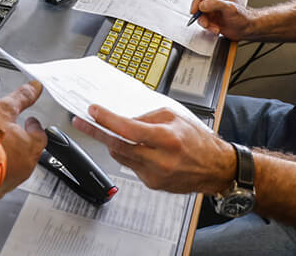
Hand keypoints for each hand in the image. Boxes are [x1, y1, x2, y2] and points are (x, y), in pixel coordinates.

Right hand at [0, 80, 47, 199]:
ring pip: (15, 167)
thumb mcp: (3, 110)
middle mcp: (24, 167)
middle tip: (13, 133)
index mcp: (30, 147)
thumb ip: (21, 98)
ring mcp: (10, 181)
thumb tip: (35, 87)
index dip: (34, 127)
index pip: (41, 136)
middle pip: (29, 152)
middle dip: (21, 142)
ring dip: (9, 157)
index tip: (30, 121)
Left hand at [72, 105, 235, 194]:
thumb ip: (147, 117)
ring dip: (112, 143)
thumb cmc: (197, 141)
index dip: (106, 119)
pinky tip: (139, 149)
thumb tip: (123, 119)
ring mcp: (154, 174)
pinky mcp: (152, 184)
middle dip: (95, 132)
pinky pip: (131, 166)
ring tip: (110, 132)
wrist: (215, 168)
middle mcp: (160, 159)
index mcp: (166, 138)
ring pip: (120, 157)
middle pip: (117, 145)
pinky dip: (129, 155)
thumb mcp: (174, 117)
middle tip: (80, 123)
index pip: (127, 128)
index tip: (92, 112)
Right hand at [190, 0, 255, 39]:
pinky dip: (209, 28)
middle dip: (201, 15)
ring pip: (200, 15)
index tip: (195, 9)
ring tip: (214, 27)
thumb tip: (202, 4)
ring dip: (206, 23)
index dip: (197, 1)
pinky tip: (216, 29)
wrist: (247, 30)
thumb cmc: (243, 17)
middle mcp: (214, 0)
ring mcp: (212, 10)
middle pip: (199, 5)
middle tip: (204, 22)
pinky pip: (204, 23)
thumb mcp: (230, 8)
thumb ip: (215, 4)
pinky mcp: (212, 19)